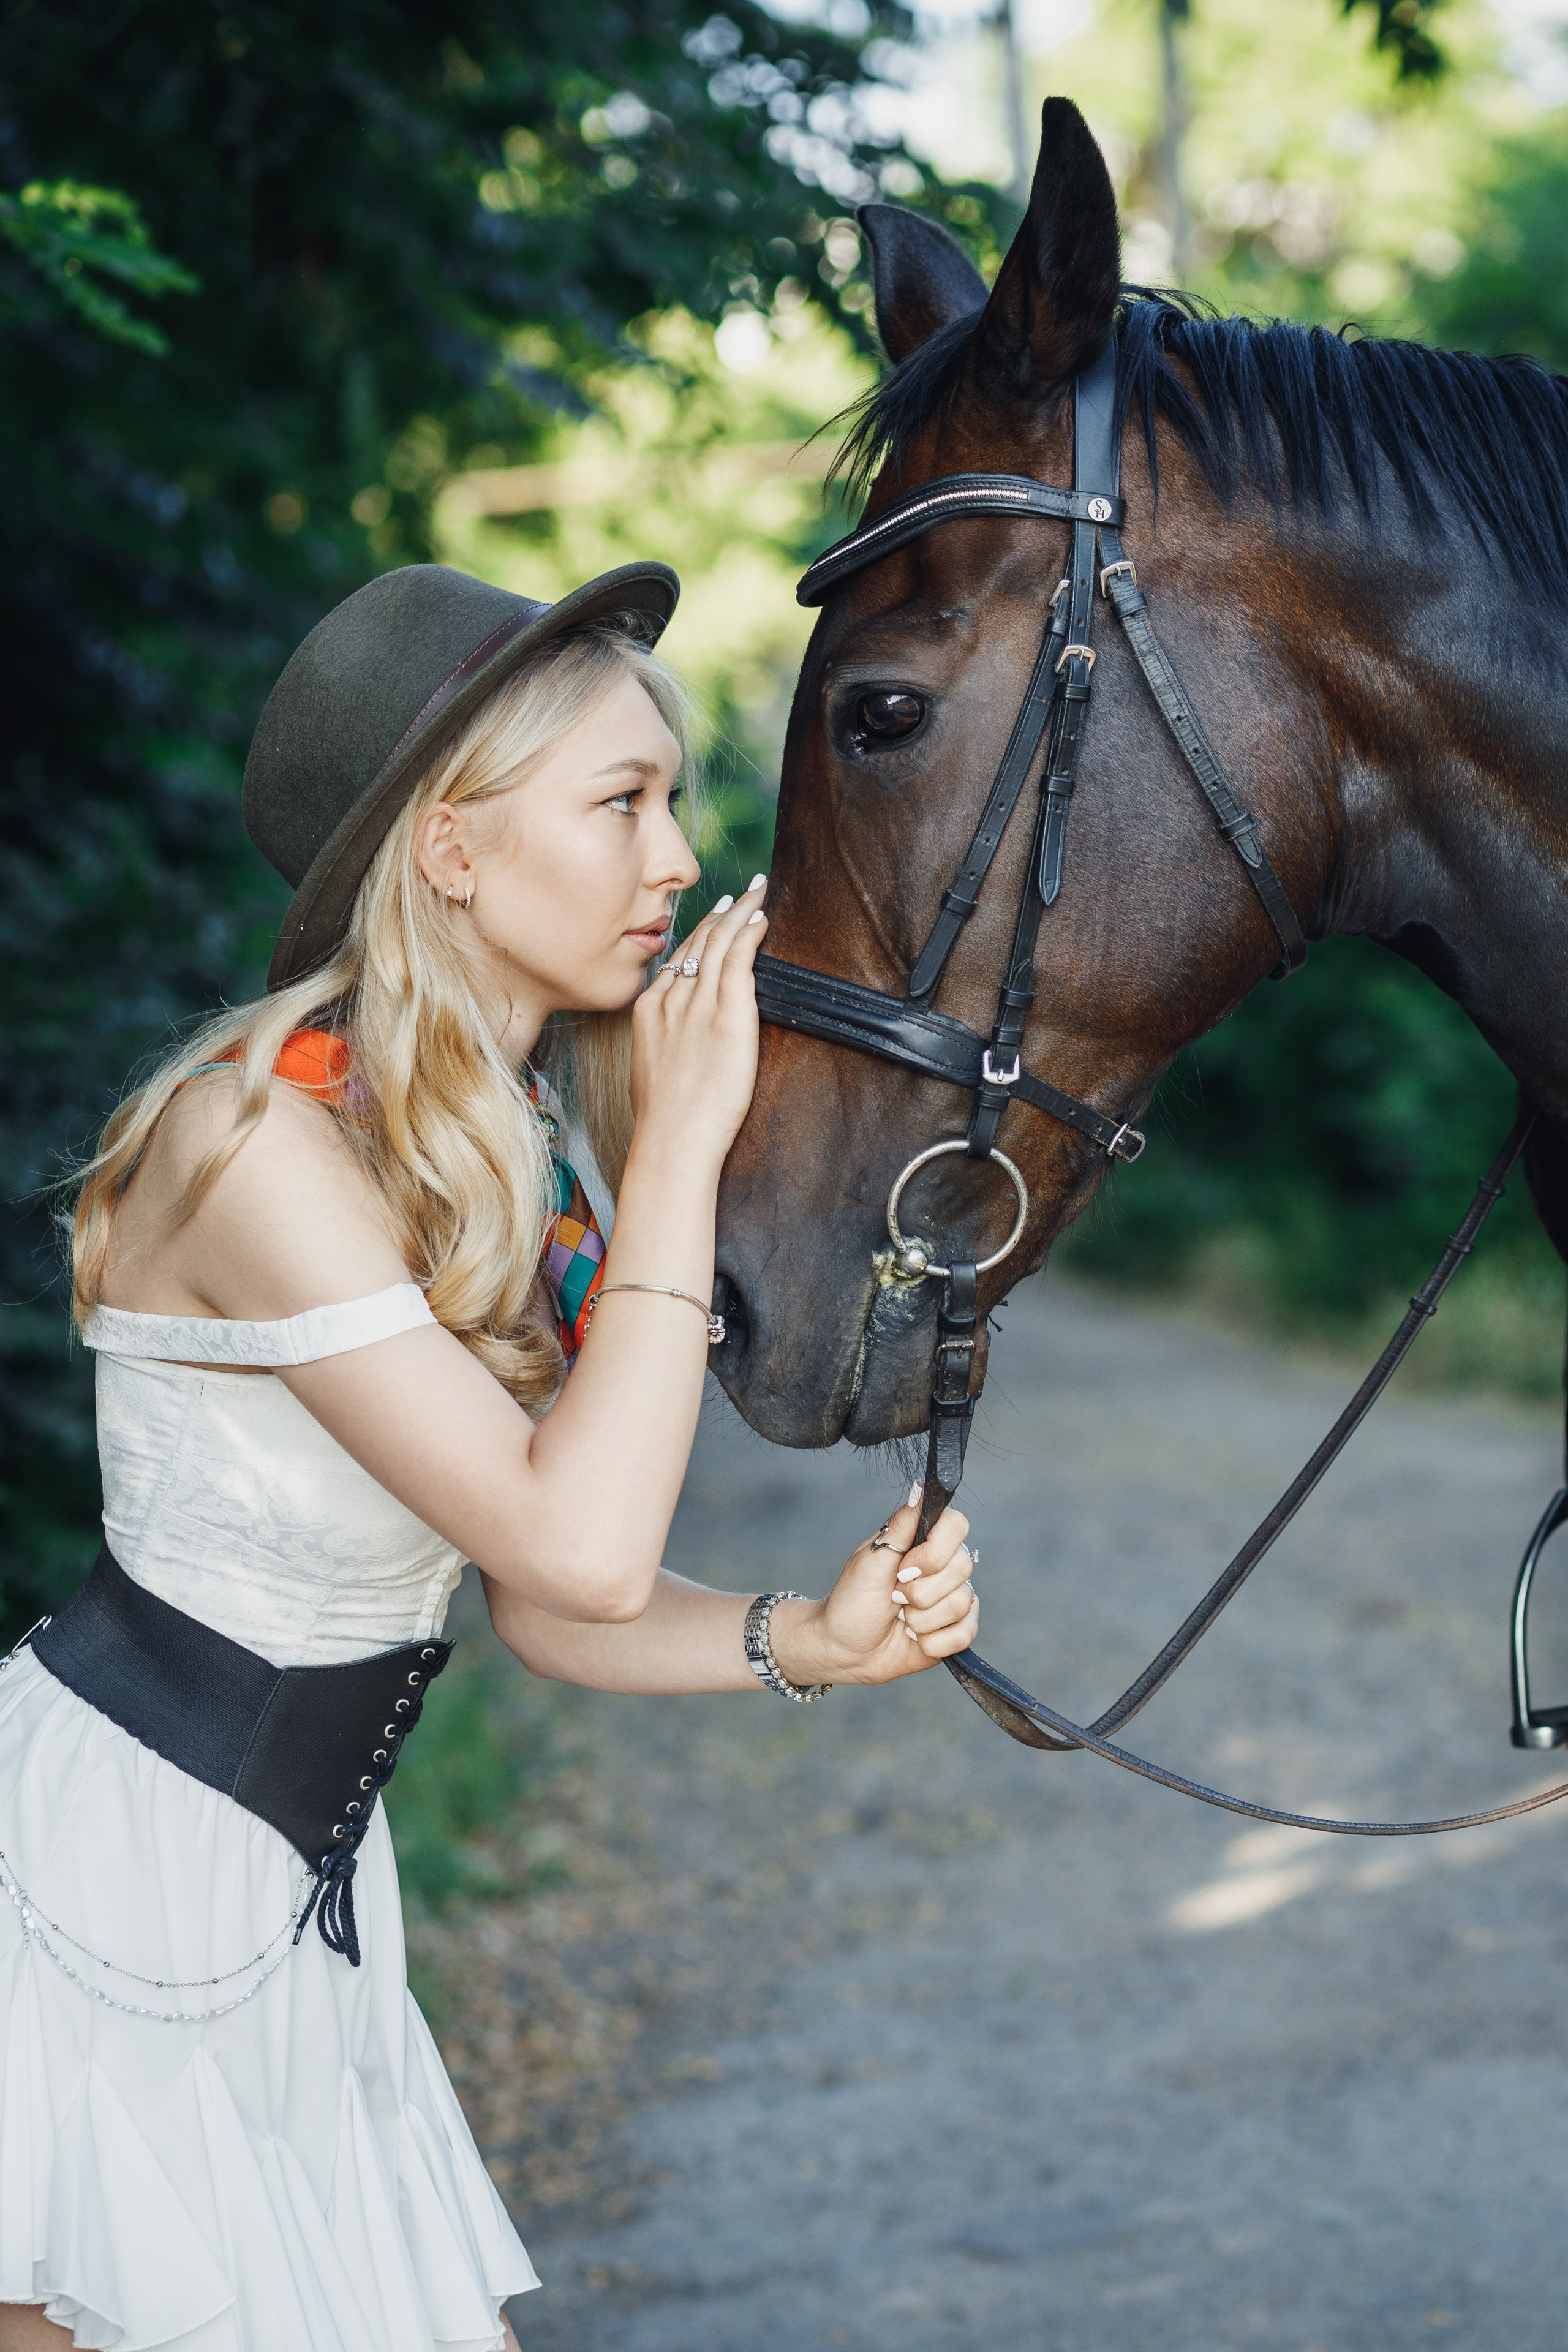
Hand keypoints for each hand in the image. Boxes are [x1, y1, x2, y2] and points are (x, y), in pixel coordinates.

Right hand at [629, 876, 767, 1168]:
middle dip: (722, 913)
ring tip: (758, 893)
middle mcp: (671, 998)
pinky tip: (761, 919)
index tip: (714, 918)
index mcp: (649, 1010)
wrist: (672, 1138)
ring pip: (720, 942)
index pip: (677, 959)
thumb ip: (664, 1042)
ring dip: (741, 912)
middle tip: (742, 891)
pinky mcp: (727, 1014)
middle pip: (698, 941)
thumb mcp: (651, 1068)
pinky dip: (749, 934)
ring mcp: (698, 1003)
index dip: (698, 934)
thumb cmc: (664, 1119)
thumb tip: (677, 1041)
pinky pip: (738, 959)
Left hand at [768, 1492, 977, 1689]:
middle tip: (894, 1597)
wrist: (845, 1649)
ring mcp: (954, 1600)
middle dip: (920, 1591)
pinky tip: (913, 1637)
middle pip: (962, 1568)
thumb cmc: (852, 1601)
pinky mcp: (957, 1632)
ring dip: (921, 1619)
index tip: (903, 1568)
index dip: (934, 1551)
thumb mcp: (870, 1560)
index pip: (958, 1525)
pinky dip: (931, 1642)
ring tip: (901, 1618)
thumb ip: (900, 1526)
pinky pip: (963, 1635)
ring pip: (962, 1604)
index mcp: (925, 1542)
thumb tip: (921, 1488)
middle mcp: (945, 1567)